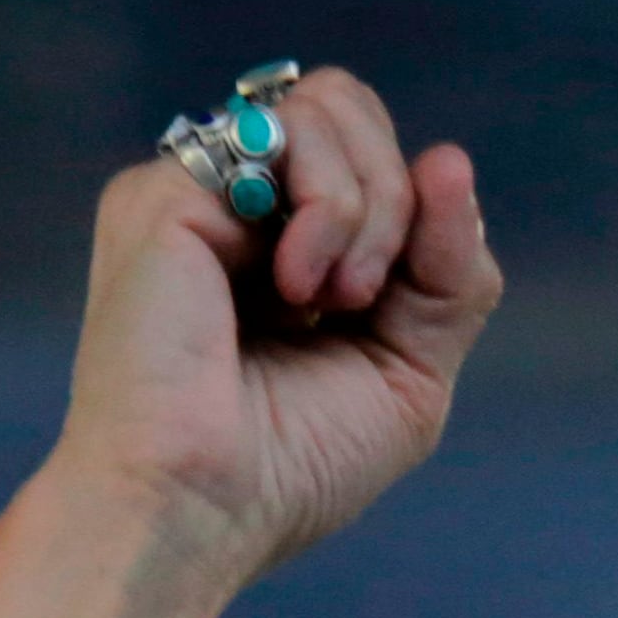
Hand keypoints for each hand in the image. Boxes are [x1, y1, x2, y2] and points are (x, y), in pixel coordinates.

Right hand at [0, 68, 500, 617]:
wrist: (203, 511)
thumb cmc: (292, 467)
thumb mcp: (410, 369)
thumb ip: (449, 274)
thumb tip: (452, 159)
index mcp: (283, 244)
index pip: (376, 158)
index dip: (423, 212)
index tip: (399, 303)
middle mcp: (232, 204)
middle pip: (349, 106)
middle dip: (397, 195)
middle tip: (366, 296)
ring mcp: (195, 190)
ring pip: (326, 106)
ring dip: (370, 206)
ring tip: (331, 298)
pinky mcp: (165, 192)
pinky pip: (283, 137)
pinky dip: (329, 212)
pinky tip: (293, 289)